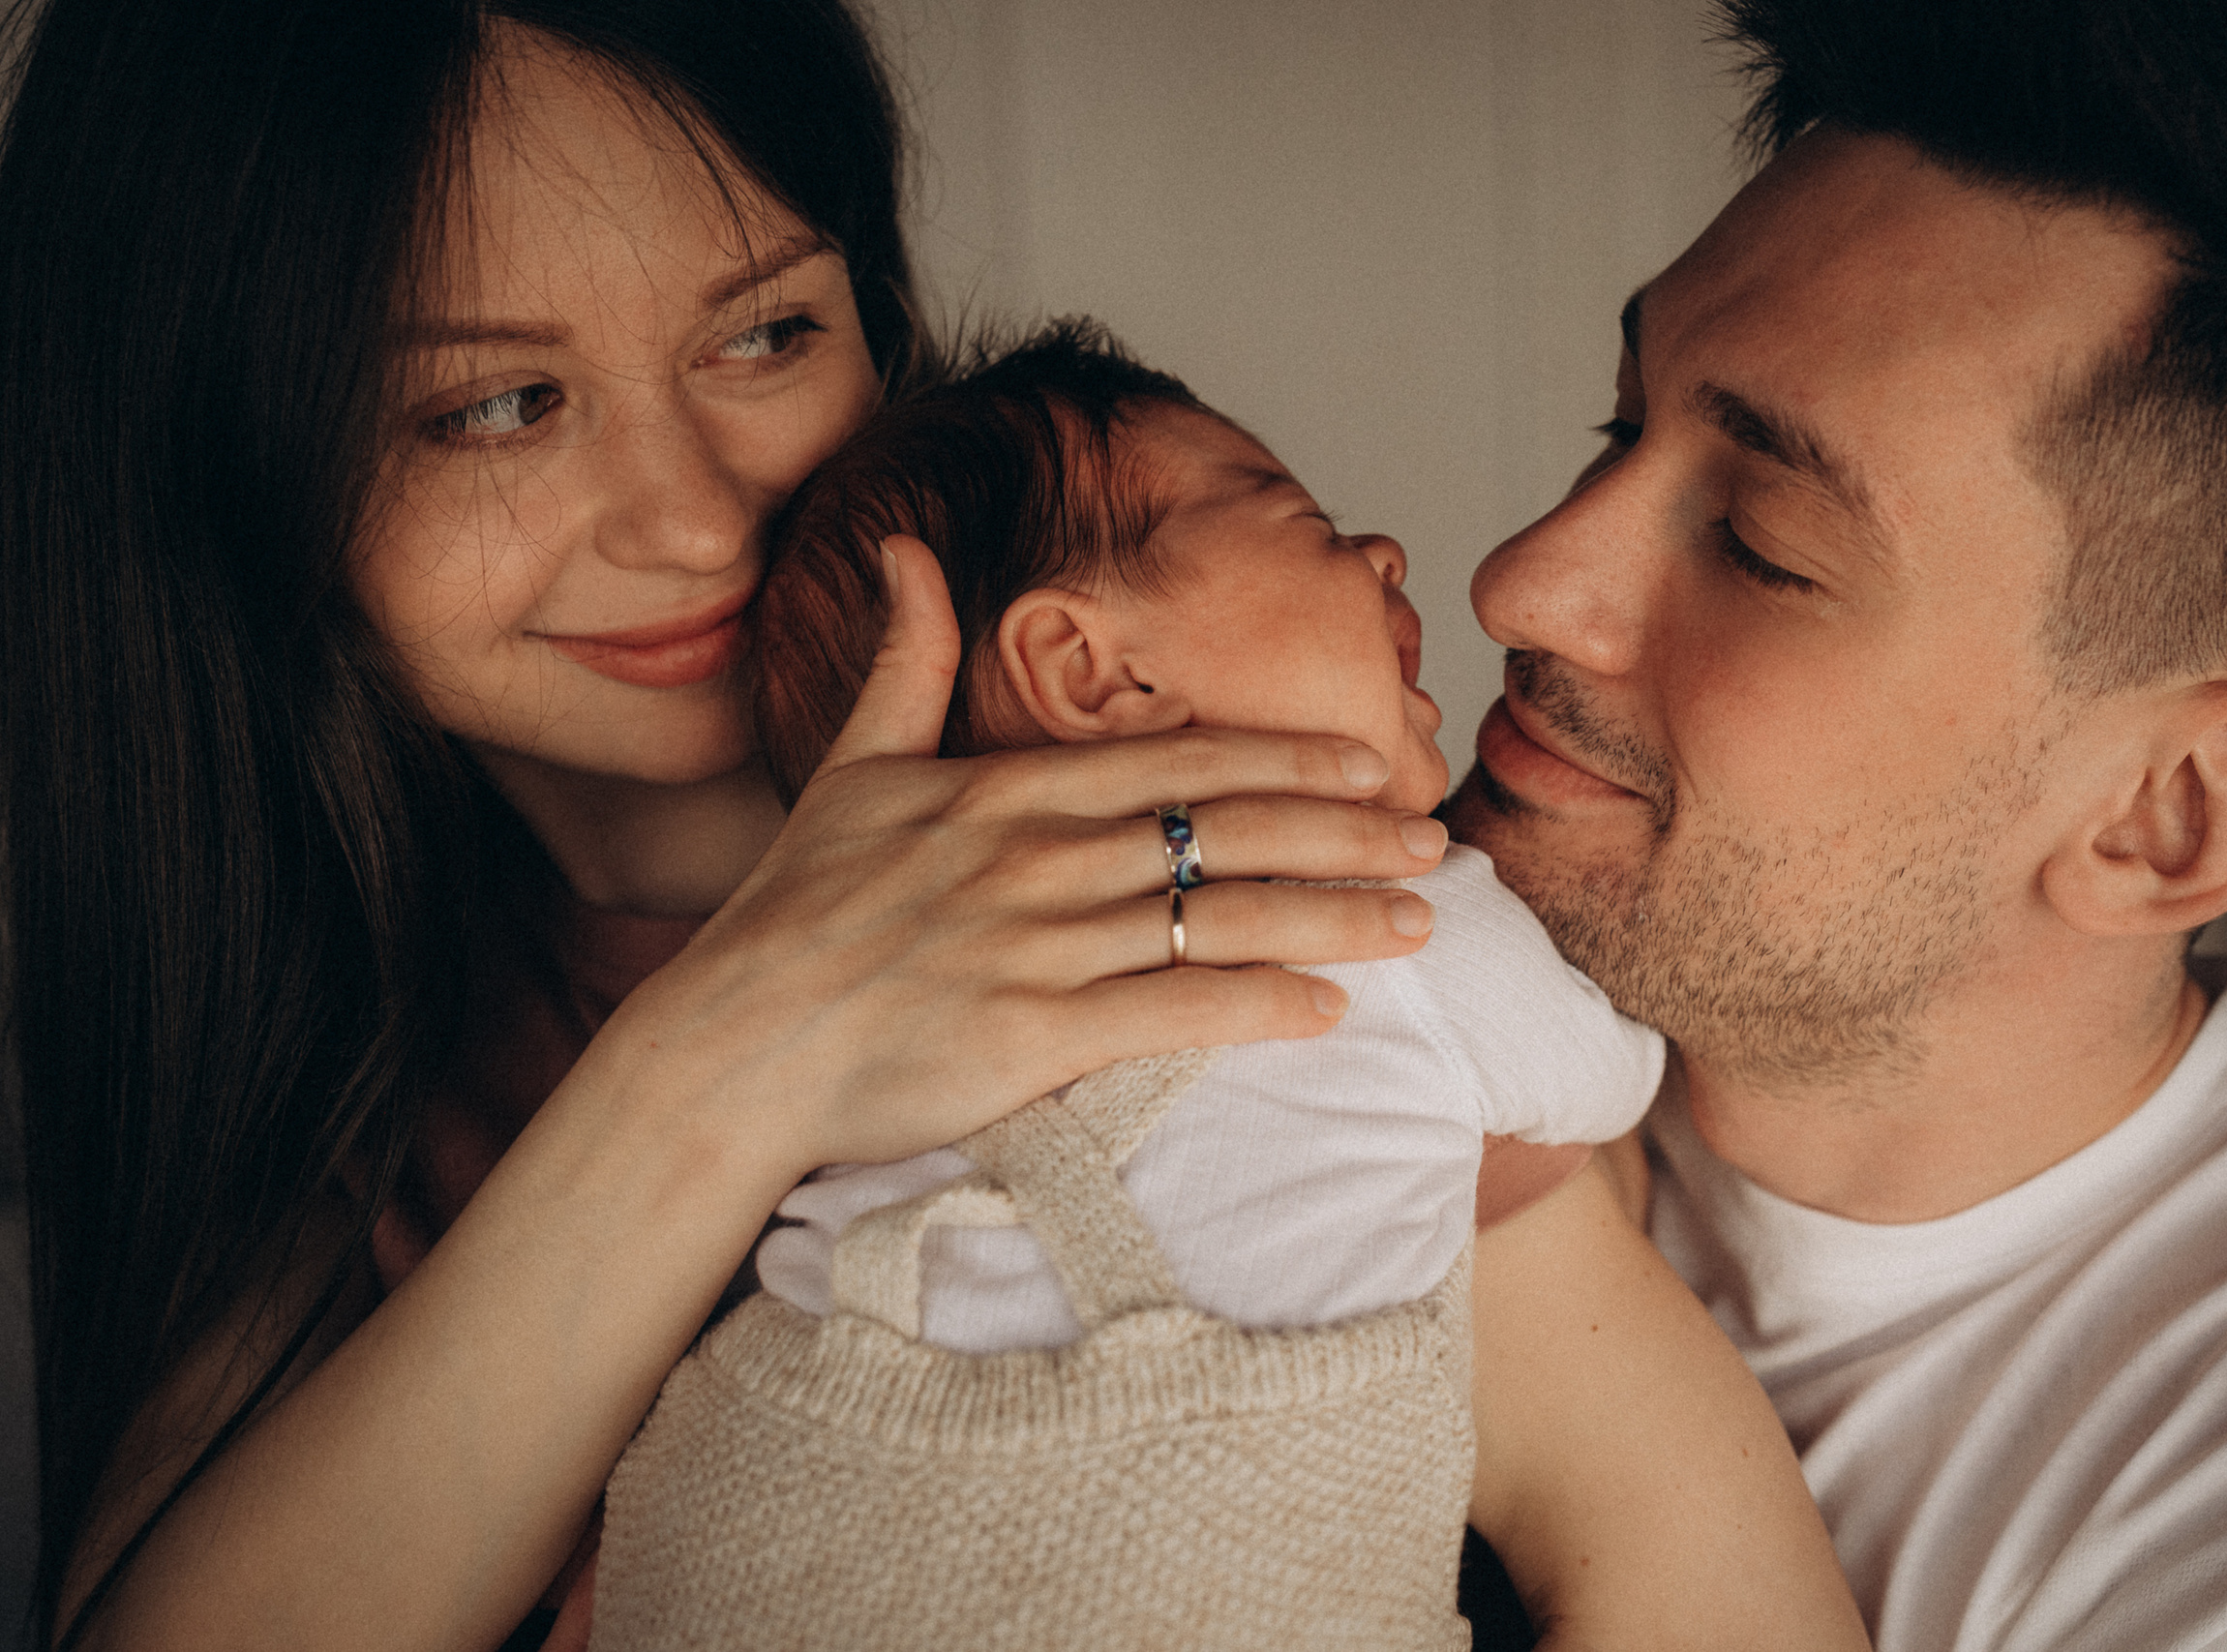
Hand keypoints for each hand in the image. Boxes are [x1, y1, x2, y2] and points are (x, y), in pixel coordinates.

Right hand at [588, 535, 1451, 1181]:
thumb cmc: (794, 913)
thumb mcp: (849, 771)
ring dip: (1330, 918)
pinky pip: (1170, 1013)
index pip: (1176, 764)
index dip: (1286, 764)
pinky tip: (1327, 1009)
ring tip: (1415, 925)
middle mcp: (1034, 858)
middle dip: (1343, 835)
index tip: (1369, 765)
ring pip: (1216, 917)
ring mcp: (1034, 945)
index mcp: (1004, 793)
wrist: (730, 1043)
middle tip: (1432, 841)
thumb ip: (901, 661)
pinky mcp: (1028, 1034)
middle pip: (1223, 833)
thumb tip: (907, 547)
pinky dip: (1257, 1006)